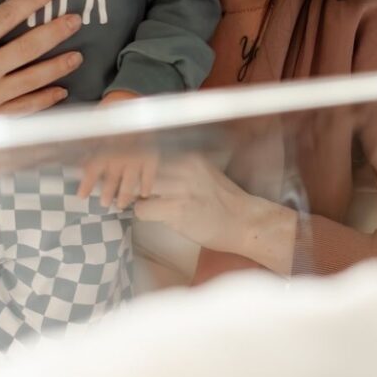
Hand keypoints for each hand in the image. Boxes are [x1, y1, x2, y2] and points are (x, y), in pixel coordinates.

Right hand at [0, 0, 84, 121]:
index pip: (7, 16)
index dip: (32, 0)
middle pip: (28, 48)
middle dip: (55, 32)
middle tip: (76, 20)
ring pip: (33, 79)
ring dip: (58, 66)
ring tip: (77, 56)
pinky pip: (24, 107)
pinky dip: (45, 100)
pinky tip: (60, 90)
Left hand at [77, 90, 159, 209]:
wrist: (132, 100)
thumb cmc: (109, 113)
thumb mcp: (92, 125)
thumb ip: (83, 142)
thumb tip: (65, 152)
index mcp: (102, 150)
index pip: (92, 172)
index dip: (86, 185)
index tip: (81, 196)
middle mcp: (118, 157)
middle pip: (111, 182)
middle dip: (107, 194)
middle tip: (104, 203)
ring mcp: (136, 158)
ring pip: (129, 183)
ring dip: (125, 196)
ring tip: (121, 205)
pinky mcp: (150, 155)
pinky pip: (149, 175)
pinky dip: (147, 185)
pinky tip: (144, 194)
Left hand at [132, 151, 268, 255]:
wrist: (246, 222)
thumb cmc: (224, 204)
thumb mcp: (203, 176)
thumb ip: (178, 172)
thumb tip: (147, 175)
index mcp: (190, 157)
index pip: (149, 154)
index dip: (136, 166)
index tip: (131, 175)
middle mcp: (185, 167)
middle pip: (140, 168)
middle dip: (130, 181)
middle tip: (130, 193)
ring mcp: (181, 188)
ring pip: (137, 189)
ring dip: (135, 199)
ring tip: (142, 204)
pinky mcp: (178, 209)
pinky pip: (143, 210)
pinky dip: (144, 214)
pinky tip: (156, 217)